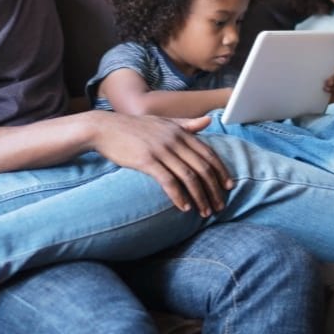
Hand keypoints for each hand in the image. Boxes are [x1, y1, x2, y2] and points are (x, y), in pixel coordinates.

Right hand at [90, 112, 231, 216]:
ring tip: (205, 212)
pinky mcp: (147, 161)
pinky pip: (168, 181)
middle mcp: (174, 140)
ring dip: (200, 197)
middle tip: (220, 206)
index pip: (208, 153)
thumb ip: (186, 124)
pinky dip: (179, 196)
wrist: (105, 128)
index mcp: (180, 131)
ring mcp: (161, 150)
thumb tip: (208, 121)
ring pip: (189, 176)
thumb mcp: (162, 122)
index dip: (221, 171)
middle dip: (214, 189)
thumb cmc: (134, 127)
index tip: (229, 186)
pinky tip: (184, 207)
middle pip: (202, 167)